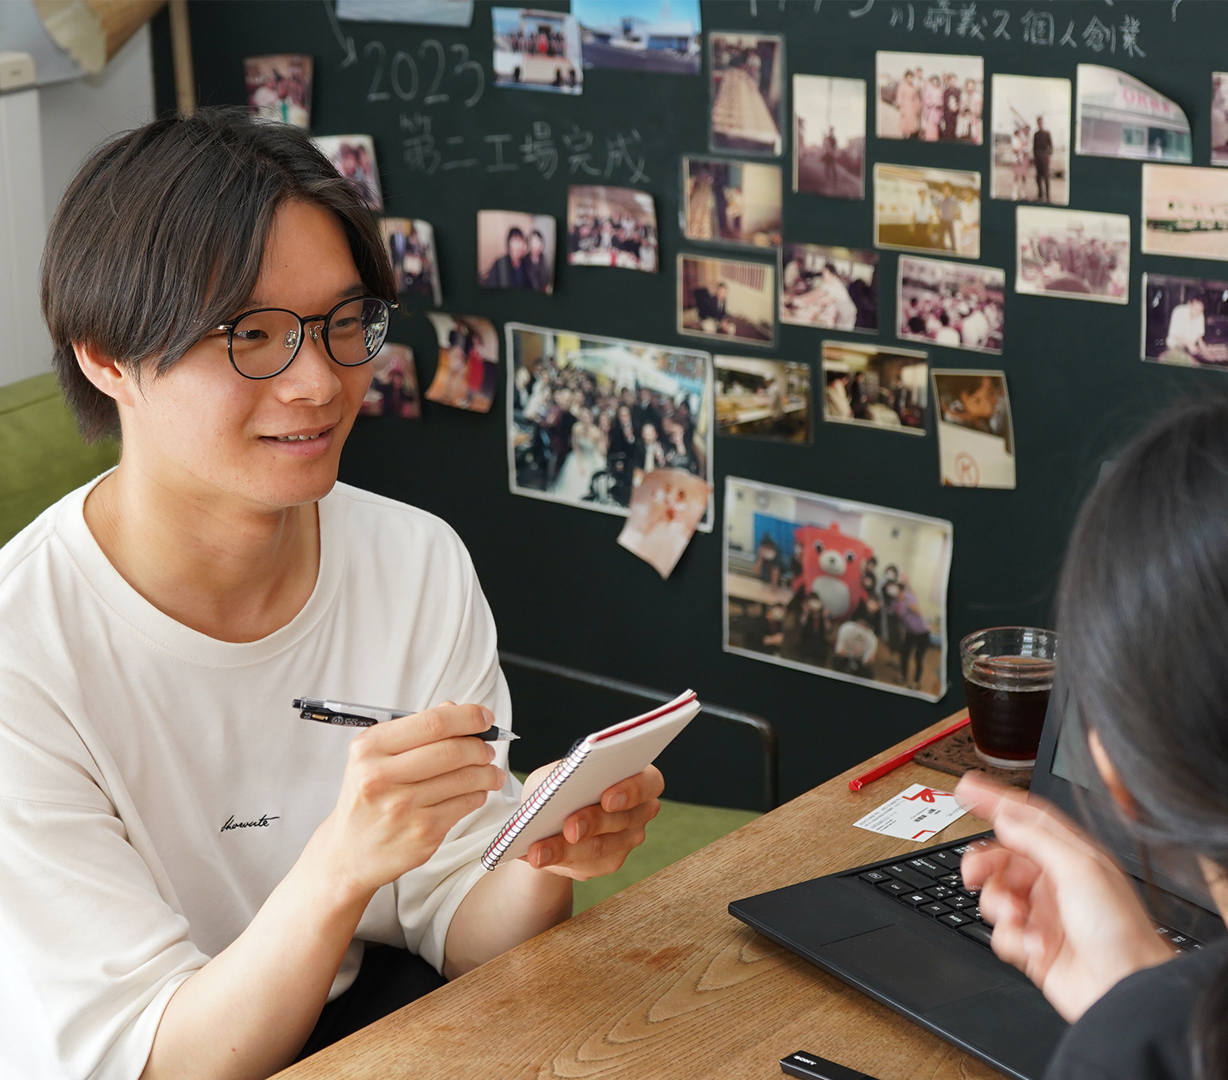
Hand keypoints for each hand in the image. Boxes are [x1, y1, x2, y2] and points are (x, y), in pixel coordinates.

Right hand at [308, 702, 505, 902]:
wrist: (349, 854)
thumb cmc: (367, 799)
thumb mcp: (375, 757)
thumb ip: (414, 730)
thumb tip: (454, 709)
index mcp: (369, 749)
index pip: (433, 722)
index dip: (468, 717)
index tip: (484, 718)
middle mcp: (381, 776)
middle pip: (452, 750)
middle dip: (480, 747)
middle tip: (487, 749)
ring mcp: (402, 807)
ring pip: (464, 778)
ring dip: (487, 772)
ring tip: (490, 771)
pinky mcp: (422, 833)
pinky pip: (465, 805)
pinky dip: (479, 794)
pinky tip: (477, 792)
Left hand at [518, 763, 663, 880]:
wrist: (550, 819)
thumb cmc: (558, 787)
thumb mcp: (555, 774)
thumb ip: (561, 777)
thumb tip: (558, 790)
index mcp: (637, 776)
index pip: (648, 782)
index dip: (630, 791)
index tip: (607, 799)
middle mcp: (640, 809)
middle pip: (622, 819)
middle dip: (592, 823)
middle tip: (570, 828)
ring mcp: (629, 839)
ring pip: (601, 846)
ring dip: (566, 849)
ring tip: (539, 851)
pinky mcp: (610, 861)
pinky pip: (587, 864)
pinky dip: (559, 859)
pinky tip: (540, 856)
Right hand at [955, 772, 1172, 1022]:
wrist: (1125, 991)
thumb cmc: (1121, 932)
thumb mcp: (1080, 869)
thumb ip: (1037, 839)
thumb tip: (1005, 819)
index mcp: (1070, 855)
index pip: (1026, 817)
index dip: (995, 799)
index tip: (966, 788)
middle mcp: (1055, 881)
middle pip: (1001, 857)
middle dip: (984, 863)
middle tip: (973, 872)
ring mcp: (1043, 914)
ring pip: (996, 895)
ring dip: (999, 906)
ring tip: (1016, 918)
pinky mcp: (1033, 945)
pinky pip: (1001, 933)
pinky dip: (1011, 938)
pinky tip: (1033, 946)